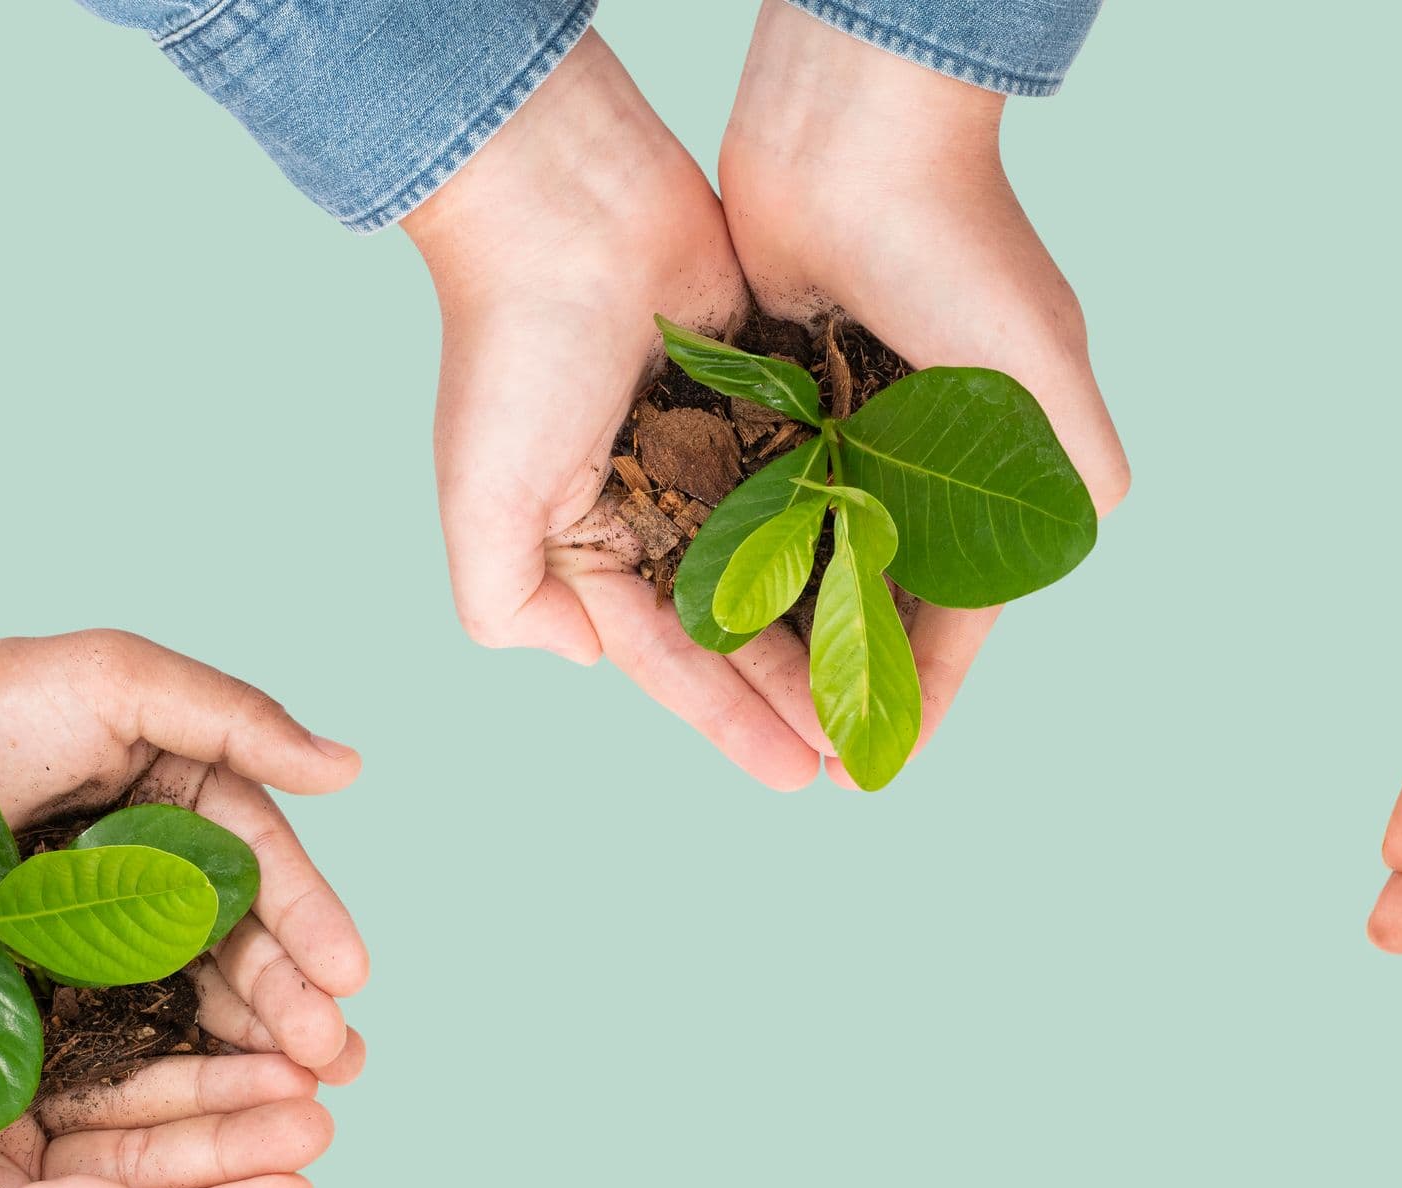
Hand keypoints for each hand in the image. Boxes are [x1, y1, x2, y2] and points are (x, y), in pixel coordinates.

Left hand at [0, 627, 369, 1073]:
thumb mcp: (120, 679)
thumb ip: (236, 718)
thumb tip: (349, 769)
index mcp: (182, 799)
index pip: (265, 871)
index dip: (312, 927)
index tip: (351, 979)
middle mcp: (146, 872)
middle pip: (238, 948)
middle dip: (293, 1004)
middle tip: (334, 1057)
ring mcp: (90, 933)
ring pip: (184, 1000)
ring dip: (245, 1048)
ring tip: (295, 1091)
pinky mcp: (32, 982)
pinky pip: (106, 1032)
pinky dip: (158, 1067)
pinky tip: (201, 1103)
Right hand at [0, 891, 341, 1187]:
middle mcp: (28, 1170)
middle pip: (163, 1160)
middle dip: (246, 1139)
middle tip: (327, 1110)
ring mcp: (25, 1086)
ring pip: (154, 1088)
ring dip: (230, 1076)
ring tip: (310, 1060)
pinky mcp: (18, 1006)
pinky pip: (120, 1011)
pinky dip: (180, 1006)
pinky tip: (239, 989)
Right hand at [403, 34, 833, 790]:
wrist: (568, 199)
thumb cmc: (512, 347)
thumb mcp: (483, 498)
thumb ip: (507, 601)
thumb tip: (584, 657)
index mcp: (589, 542)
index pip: (673, 656)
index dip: (734, 720)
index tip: (798, 774)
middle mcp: (656, 506)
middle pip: (746, 623)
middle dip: (802, 690)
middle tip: (865, 753)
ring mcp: (719, 449)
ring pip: (797, 558)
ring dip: (843, 621)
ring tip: (902, 684)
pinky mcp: (771, 392)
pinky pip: (829, 475)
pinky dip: (866, 524)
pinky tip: (918, 577)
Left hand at [717, 0, 1131, 756]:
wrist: (849, 128)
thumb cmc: (954, 239)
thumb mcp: (1037, 363)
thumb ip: (1072, 459)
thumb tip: (1096, 527)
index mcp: (994, 458)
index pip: (961, 603)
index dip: (925, 686)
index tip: (883, 762)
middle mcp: (923, 450)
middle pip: (883, 593)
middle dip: (851, 673)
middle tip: (807, 758)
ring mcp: (849, 422)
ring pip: (817, 556)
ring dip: (788, 626)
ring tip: (747, 707)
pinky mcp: (778, 389)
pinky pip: (759, 496)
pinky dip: (740, 552)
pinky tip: (705, 615)